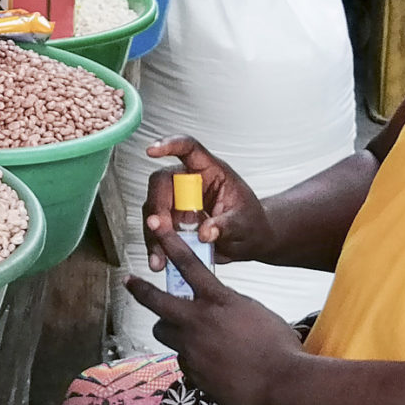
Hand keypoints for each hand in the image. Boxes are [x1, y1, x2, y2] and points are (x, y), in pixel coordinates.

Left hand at [122, 232, 306, 404]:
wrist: (281, 385)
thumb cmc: (277, 346)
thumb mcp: (253, 312)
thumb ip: (227, 304)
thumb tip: (214, 306)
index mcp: (218, 301)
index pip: (189, 265)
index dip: (170, 244)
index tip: (157, 231)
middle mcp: (198, 322)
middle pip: (156, 302)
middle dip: (140, 290)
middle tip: (130, 282)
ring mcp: (190, 349)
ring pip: (165, 332)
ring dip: (172, 329)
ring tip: (189, 333)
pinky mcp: (191, 373)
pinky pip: (184, 360)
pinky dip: (194, 359)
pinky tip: (214, 365)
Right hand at [142, 136, 272, 272]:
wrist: (250, 242)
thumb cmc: (252, 224)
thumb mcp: (245, 224)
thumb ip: (226, 226)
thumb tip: (206, 232)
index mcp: (211, 171)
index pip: (189, 148)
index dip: (169, 145)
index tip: (152, 151)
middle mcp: (190, 183)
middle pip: (162, 183)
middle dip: (157, 206)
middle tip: (160, 228)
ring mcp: (179, 203)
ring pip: (153, 209)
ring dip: (153, 233)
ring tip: (160, 256)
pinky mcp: (172, 222)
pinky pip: (156, 231)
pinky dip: (155, 246)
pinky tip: (160, 260)